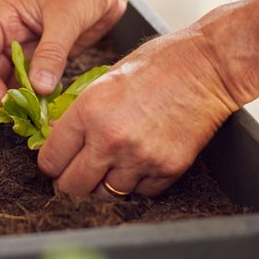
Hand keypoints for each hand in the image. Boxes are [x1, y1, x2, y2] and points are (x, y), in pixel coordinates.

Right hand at [0, 0, 129, 105]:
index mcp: (5, 16)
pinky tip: (46, 109)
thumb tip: (38, 89)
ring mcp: (32, 46)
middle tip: (15, 114)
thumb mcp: (65, 18)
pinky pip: (37, 81)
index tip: (0, 97)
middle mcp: (13, 33)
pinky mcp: (51, 57)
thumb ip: (51, 53)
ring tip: (30, 117)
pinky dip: (39, 96)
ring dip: (19, 98)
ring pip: (14, 79)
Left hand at [37, 22, 242, 197]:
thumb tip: (61, 139)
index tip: (57, 163)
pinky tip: (141, 160)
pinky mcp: (167, 169)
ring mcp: (140, 158)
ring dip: (106, 183)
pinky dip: (138, 182)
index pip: (51, 160)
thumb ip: (82, 113)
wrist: (207, 66)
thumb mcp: (106, 79)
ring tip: (113, 164)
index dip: (51, 164)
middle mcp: (110, 139)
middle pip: (72, 187)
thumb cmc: (158, 63)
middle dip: (71, 182)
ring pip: (106, 195)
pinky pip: (141, 192)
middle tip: (78, 173)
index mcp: (89, 111)